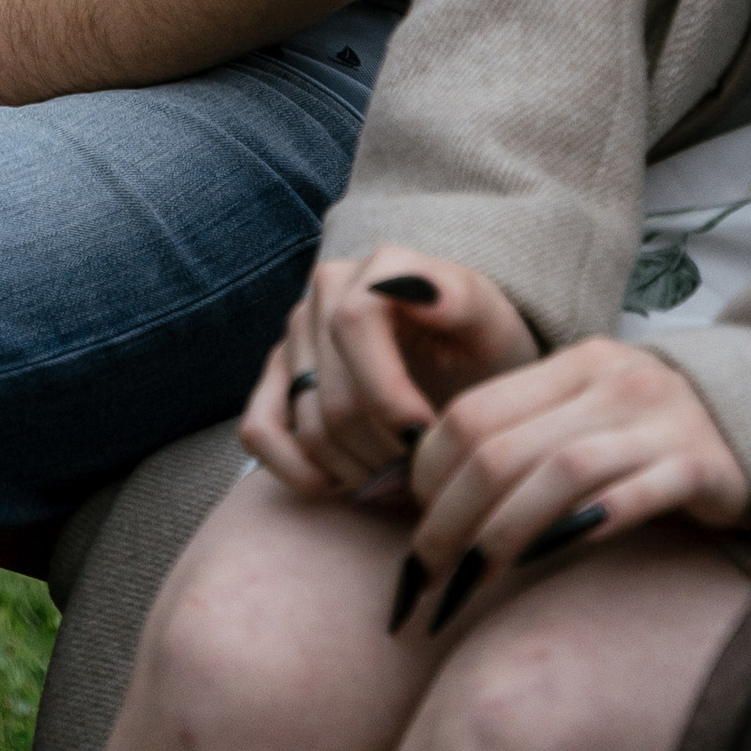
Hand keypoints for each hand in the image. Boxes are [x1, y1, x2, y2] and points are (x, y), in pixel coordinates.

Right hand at [240, 243, 538, 498]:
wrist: (467, 360)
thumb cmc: (483, 346)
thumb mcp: (492, 323)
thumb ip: (464, 302)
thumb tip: (427, 294)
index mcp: (377, 266)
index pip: (352, 325)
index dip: (388, 396)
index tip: (429, 437)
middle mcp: (326, 288)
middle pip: (334, 394)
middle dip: (384, 453)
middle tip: (425, 476)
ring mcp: (297, 331)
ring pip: (308, 425)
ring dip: (357, 472)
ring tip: (401, 480)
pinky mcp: (279, 373)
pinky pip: (259, 430)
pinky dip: (297, 471)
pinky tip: (343, 483)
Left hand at [387, 336, 750, 615]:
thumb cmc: (652, 440)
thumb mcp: (586, 420)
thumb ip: (523, 439)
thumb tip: (428, 497)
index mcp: (574, 364)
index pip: (473, 411)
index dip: (429, 471)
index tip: (410, 522)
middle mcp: (613, 381)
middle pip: (503, 447)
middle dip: (450, 516)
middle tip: (424, 574)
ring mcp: (662, 420)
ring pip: (557, 473)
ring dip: (500, 534)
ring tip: (468, 581)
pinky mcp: (705, 467)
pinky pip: (633, 494)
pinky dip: (583, 526)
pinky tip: (547, 559)